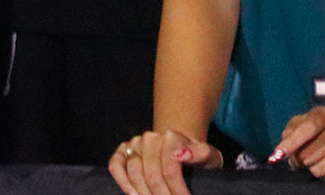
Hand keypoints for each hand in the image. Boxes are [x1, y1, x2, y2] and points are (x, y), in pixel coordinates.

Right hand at [108, 128, 222, 194]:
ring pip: (134, 172)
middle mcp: (150, 138)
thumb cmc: (195, 158)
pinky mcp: (122, 152)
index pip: (170, 168)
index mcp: (171, 137)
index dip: (177, 189)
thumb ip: (202, 153)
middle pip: (151, 174)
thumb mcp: (208, 156)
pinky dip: (123, 182)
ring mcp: (134, 144)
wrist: (180, 149)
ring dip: (144, 193)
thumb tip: (182, 154)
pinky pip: (116, 166)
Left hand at [272, 106, 324, 182]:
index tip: (278, 155)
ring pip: (320, 169)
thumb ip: (291, 132)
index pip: (306, 129)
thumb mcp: (306, 121)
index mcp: (324, 115)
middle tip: (304, 158)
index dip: (291, 143)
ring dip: (314, 169)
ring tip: (319, 162)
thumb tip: (282, 151)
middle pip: (310, 154)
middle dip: (301, 160)